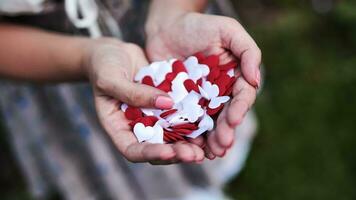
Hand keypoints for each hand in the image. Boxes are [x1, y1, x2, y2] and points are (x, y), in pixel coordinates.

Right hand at [83, 38, 204, 163]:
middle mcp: (138, 127)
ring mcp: (153, 117)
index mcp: (118, 127)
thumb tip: (167, 103)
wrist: (113, 52)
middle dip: (176, 154)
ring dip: (189, 144)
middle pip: (157, 148)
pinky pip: (179, 116)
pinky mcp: (166, 105)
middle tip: (195, 155)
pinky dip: (193, 123)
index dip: (150, 154)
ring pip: (172, 136)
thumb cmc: (103, 65)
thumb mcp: (111, 78)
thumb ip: (134, 93)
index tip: (168, 152)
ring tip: (206, 146)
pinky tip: (209, 123)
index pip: (133, 150)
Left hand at [145, 12, 260, 157]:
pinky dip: (190, 136)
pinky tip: (191, 148)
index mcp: (234, 77)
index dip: (240, 109)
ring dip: (211, 140)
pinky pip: (187, 122)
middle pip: (226, 115)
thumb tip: (256, 80)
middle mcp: (220, 92)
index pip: (242, 96)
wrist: (166, 28)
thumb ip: (247, 51)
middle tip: (222, 146)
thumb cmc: (199, 26)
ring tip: (211, 153)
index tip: (233, 119)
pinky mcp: (182, 104)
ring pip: (209, 123)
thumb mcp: (227, 30)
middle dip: (226, 131)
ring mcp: (201, 100)